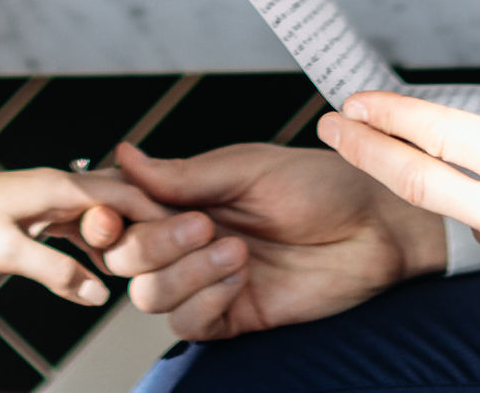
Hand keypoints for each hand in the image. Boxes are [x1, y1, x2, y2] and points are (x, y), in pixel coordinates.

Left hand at [0, 166, 180, 306]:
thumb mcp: (6, 252)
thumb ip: (55, 271)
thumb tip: (99, 293)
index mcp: (57, 186)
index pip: (126, 194)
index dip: (162, 214)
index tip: (195, 237)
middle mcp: (56, 187)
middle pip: (119, 201)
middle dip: (150, 224)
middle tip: (182, 253)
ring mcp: (45, 201)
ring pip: (99, 216)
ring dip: (123, 236)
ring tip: (152, 263)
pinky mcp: (32, 217)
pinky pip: (77, 228)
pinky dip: (95, 245)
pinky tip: (103, 267)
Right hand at [83, 139, 444, 339]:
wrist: (376, 227)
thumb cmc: (321, 184)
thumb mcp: (248, 167)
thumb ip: (184, 174)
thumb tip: (123, 156)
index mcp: (185, 196)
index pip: (119, 209)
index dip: (103, 212)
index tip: (110, 209)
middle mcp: (187, 238)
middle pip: (124, 257)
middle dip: (150, 243)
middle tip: (202, 224)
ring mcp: (208, 280)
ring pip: (149, 294)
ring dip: (184, 272)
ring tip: (237, 249)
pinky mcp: (234, 315)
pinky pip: (187, 324)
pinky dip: (203, 301)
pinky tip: (240, 276)